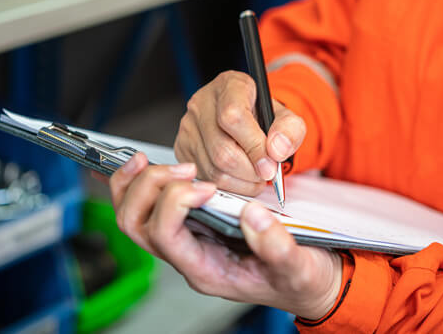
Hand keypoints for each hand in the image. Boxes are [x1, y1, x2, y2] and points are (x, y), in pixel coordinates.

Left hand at [110, 153, 342, 319]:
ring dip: (136, 183)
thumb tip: (251, 215)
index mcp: (205, 271)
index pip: (165, 236)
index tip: (208, 186)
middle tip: (182, 169)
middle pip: (136, 224)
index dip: (175, 203)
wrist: (308, 283)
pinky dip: (140, 182)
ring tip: (151, 159)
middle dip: (148, 188)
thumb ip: (277, 246)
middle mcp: (186, 257)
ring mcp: (183, 241)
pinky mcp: (188, 225)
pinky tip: (152, 163)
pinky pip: (146, 206)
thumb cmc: (301, 279)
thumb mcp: (300, 267)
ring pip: (134, 214)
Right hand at [174, 71, 306, 195]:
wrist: (244, 117)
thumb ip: (290, 130)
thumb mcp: (284, 116)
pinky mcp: (182, 148)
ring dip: (242, 183)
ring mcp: (188, 127)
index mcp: (229, 86)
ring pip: (213, 170)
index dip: (254, 146)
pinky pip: (205, 178)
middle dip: (251, 171)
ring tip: (256, 176)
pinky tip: (240, 177)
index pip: (233, 117)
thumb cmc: (260, 115)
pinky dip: (229, 186)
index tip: (270, 164)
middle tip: (266, 173)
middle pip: (222, 150)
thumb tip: (277, 151)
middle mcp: (201, 104)